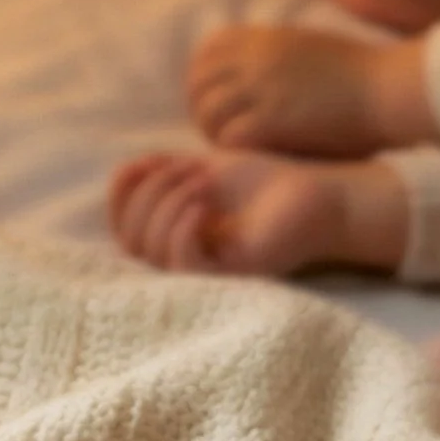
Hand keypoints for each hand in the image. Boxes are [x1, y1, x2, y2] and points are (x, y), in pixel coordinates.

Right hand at [108, 151, 408, 278]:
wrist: (319, 197)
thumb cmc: (270, 184)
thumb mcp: (209, 167)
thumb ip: (168, 170)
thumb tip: (129, 168)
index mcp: (176, 234)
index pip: (124, 228)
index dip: (120, 196)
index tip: (140, 163)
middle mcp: (187, 257)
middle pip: (132, 240)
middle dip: (148, 196)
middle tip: (187, 170)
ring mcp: (207, 270)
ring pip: (152, 253)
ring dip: (166, 206)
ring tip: (202, 181)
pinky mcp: (229, 277)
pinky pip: (183, 265)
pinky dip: (182, 230)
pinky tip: (203, 203)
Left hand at [187, 26, 434, 156]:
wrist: (386, 90)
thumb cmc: (359, 74)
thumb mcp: (308, 46)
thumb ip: (274, 53)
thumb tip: (253, 67)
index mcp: (264, 39)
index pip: (207, 53)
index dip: (204, 80)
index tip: (216, 100)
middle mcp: (256, 59)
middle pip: (199, 84)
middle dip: (203, 110)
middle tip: (220, 132)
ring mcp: (261, 89)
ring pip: (208, 112)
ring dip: (215, 133)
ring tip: (235, 148)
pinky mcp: (271, 121)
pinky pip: (227, 137)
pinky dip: (231, 150)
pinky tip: (249, 157)